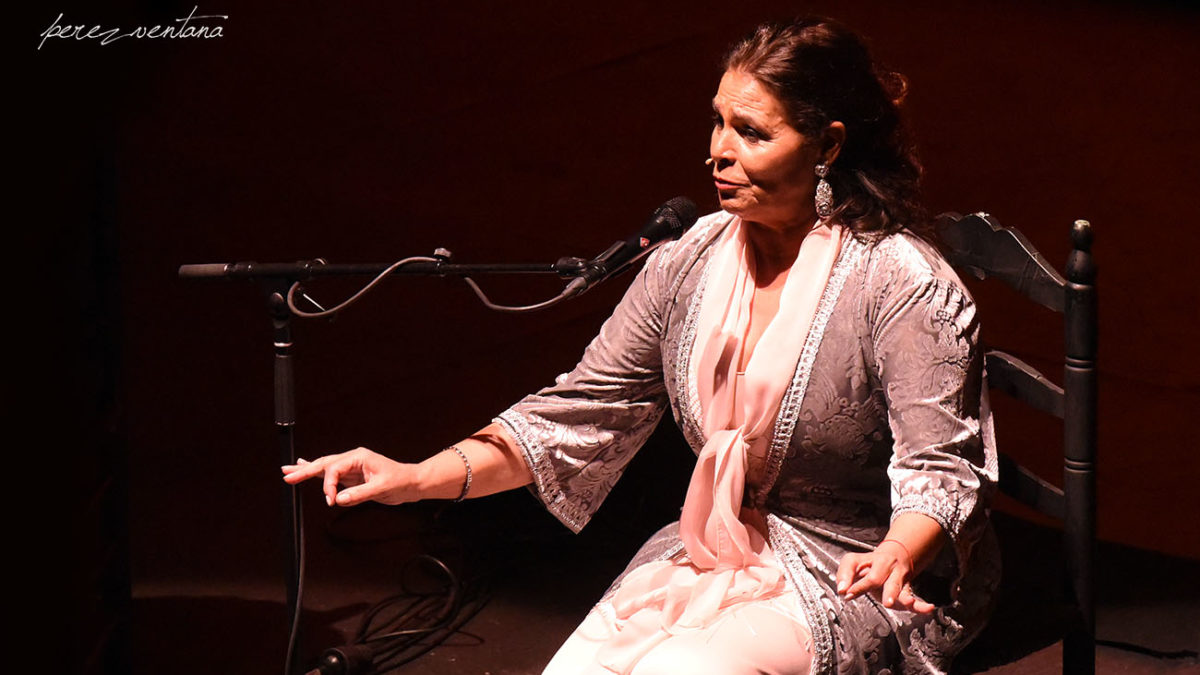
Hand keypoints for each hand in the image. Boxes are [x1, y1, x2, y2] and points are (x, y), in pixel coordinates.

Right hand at [281, 448, 415, 506]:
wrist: (411, 483)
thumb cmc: (400, 481)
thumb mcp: (381, 488)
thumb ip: (359, 494)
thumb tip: (339, 499)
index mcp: (358, 457)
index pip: (334, 469)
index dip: (328, 486)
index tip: (330, 501)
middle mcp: (352, 459)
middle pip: (324, 464)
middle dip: (305, 470)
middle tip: (287, 476)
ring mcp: (351, 468)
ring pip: (324, 468)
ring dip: (306, 470)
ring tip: (288, 471)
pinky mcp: (352, 477)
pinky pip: (331, 475)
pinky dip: (317, 473)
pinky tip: (305, 466)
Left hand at [835, 541, 935, 612]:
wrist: (897, 554)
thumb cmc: (870, 563)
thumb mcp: (854, 563)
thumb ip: (844, 575)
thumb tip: (841, 590)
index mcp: (867, 559)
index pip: (854, 565)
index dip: (849, 579)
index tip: (845, 592)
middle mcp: (883, 565)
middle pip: (877, 576)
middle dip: (876, 587)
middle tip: (883, 601)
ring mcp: (896, 576)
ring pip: (897, 586)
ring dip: (898, 596)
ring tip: (907, 603)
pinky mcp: (905, 588)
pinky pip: (913, 596)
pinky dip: (920, 604)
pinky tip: (928, 608)